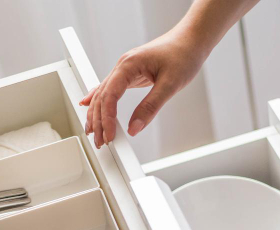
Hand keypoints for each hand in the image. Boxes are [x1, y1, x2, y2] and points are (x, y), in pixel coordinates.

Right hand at [80, 30, 205, 147]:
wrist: (191, 39)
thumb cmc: (183, 54)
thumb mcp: (170, 84)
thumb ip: (150, 107)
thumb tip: (134, 128)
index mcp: (129, 64)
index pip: (110, 95)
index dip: (107, 118)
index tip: (109, 135)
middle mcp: (122, 66)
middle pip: (102, 97)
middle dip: (98, 121)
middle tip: (100, 141)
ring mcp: (124, 69)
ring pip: (103, 94)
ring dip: (96, 114)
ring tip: (94, 133)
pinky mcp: (130, 73)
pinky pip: (109, 89)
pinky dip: (99, 100)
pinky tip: (88, 106)